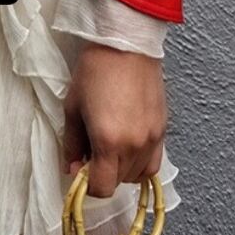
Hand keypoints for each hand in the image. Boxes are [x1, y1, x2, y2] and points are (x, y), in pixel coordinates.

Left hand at [62, 44, 167, 196]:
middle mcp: (135, 146)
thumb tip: (73, 169)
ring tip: (110, 147)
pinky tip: (128, 146)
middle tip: (92, 153)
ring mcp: (152, 139)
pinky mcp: (163, 130)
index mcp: (109, 142)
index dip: (88, 185)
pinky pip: (153, 162)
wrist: (126, 45)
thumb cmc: (95, 71)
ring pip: (138, 175)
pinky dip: (140, 163)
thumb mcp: (72, 108)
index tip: (81, 170)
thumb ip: (72, 145)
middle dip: (103, 175)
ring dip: (122, 170)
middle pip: (119, 183)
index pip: (102, 188)